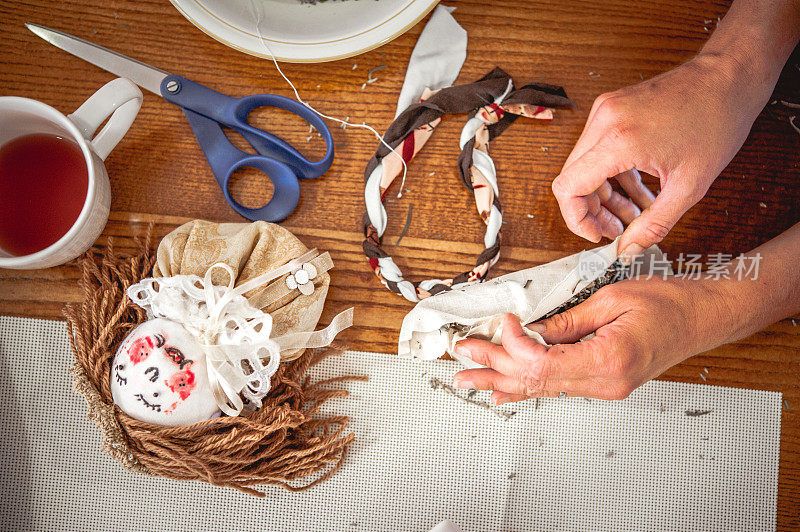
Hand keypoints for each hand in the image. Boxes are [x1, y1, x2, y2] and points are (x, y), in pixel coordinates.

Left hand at [452, 276, 736, 403]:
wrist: (702, 317)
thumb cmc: (669, 303)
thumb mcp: (611, 299)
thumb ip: (566, 319)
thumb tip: (529, 328)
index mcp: (607, 359)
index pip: (542, 362)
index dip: (513, 345)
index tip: (502, 323)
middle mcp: (604, 381)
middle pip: (535, 380)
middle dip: (494, 366)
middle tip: (464, 356)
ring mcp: (604, 387)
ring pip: (542, 389)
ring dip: (502, 380)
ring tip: (470, 378)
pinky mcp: (604, 383)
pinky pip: (557, 388)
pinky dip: (526, 387)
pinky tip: (504, 392)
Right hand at [551, 53, 769, 256]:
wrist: (731, 76)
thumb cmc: (717, 119)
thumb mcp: (689, 185)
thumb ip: (654, 224)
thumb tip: (629, 249)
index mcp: (618, 139)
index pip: (568, 187)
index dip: (576, 219)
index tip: (595, 234)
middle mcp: (604, 120)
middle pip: (572, 178)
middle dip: (592, 211)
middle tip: (618, 230)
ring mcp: (605, 111)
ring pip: (585, 166)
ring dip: (605, 195)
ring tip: (634, 215)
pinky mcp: (612, 108)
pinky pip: (599, 150)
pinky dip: (613, 175)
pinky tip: (639, 192)